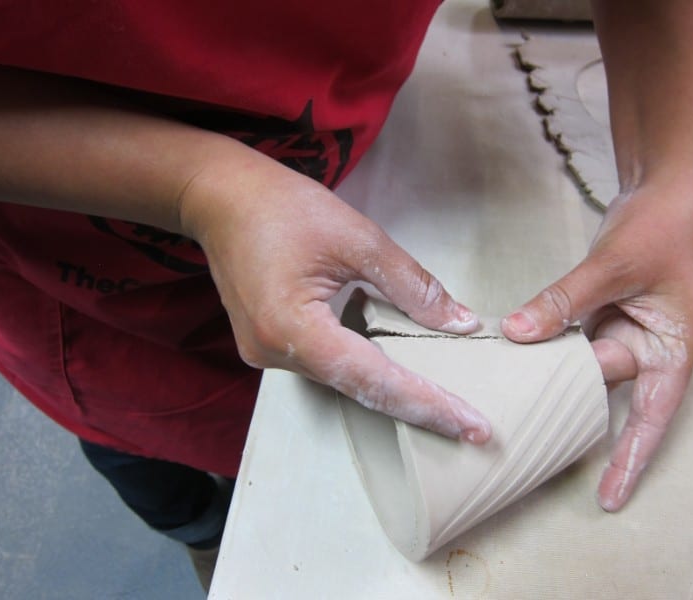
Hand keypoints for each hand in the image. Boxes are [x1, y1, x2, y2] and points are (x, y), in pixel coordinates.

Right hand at [179, 149, 490, 442]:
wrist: (219, 197)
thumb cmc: (285, 207)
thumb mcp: (359, 238)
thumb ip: (413, 286)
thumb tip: (461, 324)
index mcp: (293, 329)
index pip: (374, 381)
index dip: (427, 405)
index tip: (473, 428)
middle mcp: (275, 355)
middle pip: (359, 391)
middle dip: (417, 407)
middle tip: (472, 426)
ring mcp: (265, 356)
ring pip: (343, 382)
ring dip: (392, 389)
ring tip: (446, 403)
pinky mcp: (267, 347)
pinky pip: (326, 366)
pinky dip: (365, 369)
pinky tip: (400, 369)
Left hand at [501, 182, 692, 509]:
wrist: (663, 192)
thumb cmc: (659, 229)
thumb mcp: (611, 267)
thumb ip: (564, 302)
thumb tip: (516, 333)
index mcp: (672, 348)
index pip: (652, 415)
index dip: (630, 457)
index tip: (609, 497)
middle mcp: (650, 347)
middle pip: (607, 387)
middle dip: (573, 401)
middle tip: (531, 429)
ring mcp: (627, 332)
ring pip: (586, 366)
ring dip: (556, 374)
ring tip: (519, 401)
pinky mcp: (606, 316)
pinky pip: (576, 342)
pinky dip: (553, 346)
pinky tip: (523, 354)